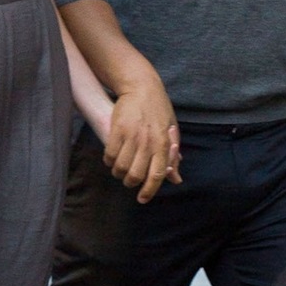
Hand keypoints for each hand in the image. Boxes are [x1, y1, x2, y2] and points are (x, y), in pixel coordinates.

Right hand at [103, 83, 181, 203]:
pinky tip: (111, 158)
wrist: (141, 86)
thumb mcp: (171, 131)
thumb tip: (176, 179)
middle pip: (136, 175)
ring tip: (119, 169)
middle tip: (128, 180)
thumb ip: (173, 156)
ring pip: (121, 167)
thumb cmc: (158, 109)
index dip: (149, 191)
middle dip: (130, 182)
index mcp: (163, 144)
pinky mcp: (117, 129)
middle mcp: (147, 142)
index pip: (157, 175)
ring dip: (118, 172)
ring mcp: (131, 136)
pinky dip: (108, 160)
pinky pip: (109, 154)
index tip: (142, 199)